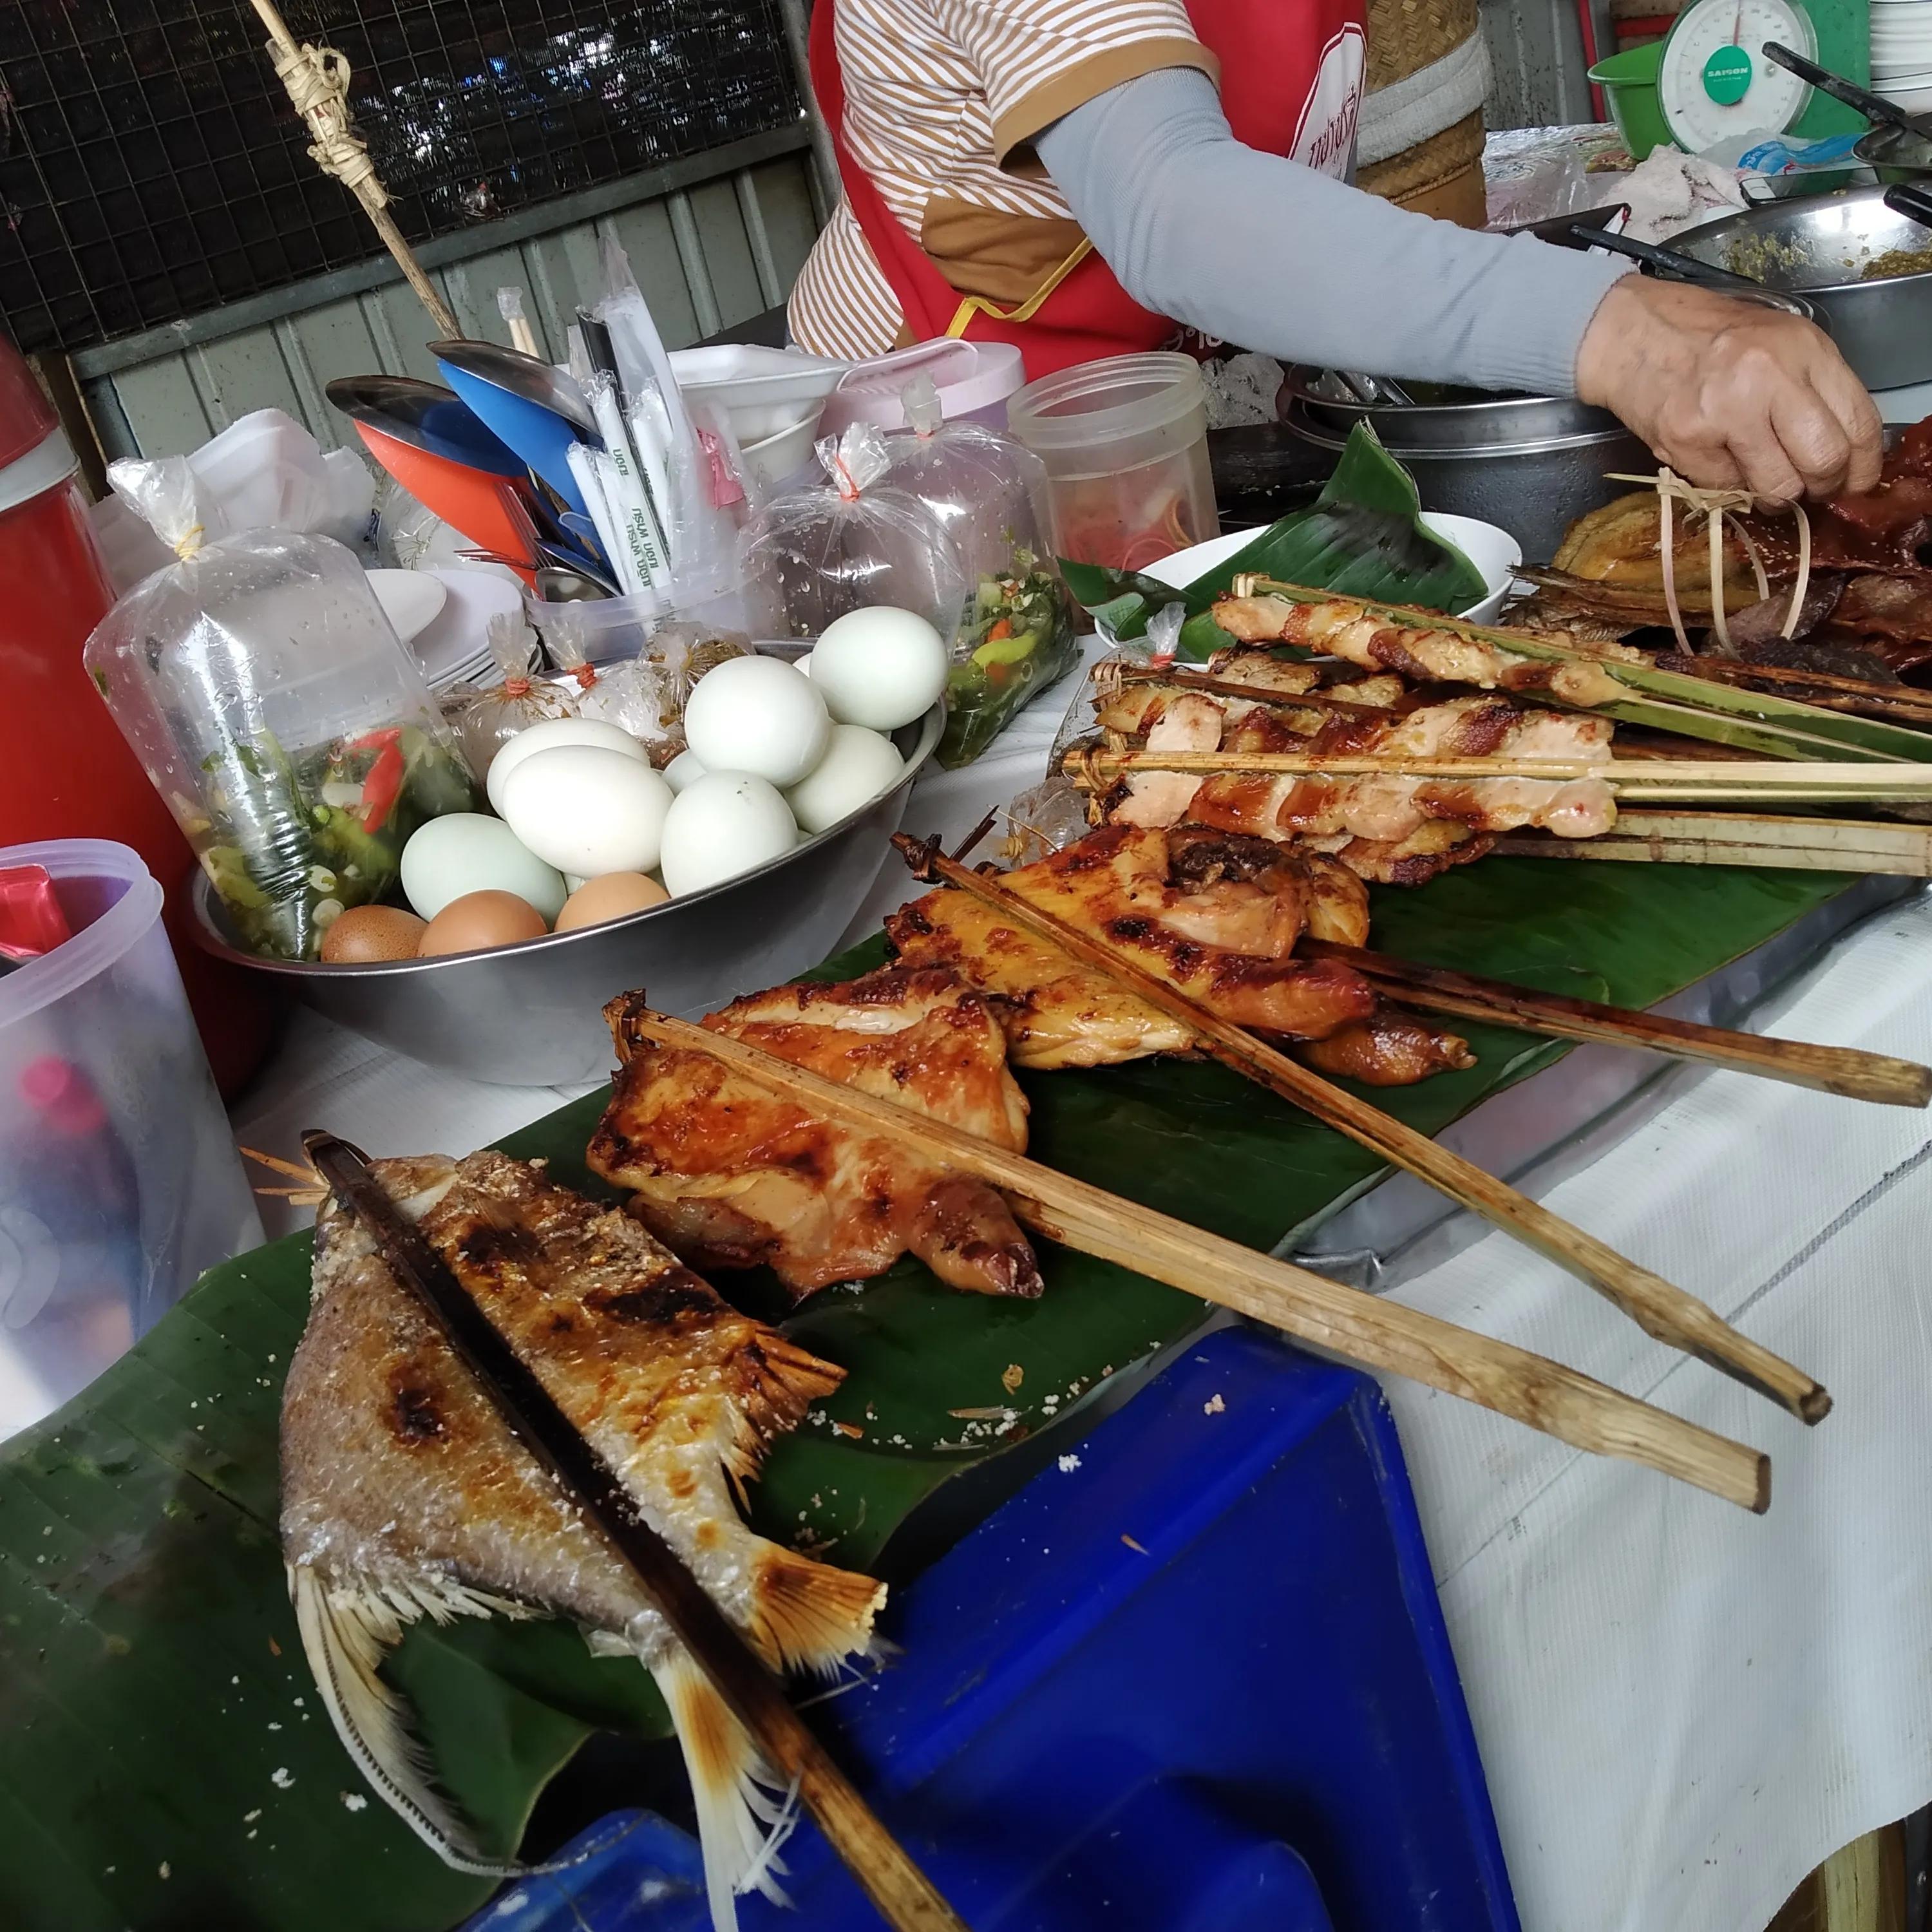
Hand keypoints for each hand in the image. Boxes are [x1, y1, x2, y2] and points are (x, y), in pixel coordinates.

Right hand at [1575, 275, 1883, 501]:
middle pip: (1824, 460)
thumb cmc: (1712, 338)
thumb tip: (1844, 452)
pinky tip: (1721, 459)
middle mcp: (1768, 379)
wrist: (1635, 335)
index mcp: (1803, 350)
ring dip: (1778, 494)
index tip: (1855, 480)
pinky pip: (1727, 488)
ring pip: (1777, 487)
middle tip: (1814, 488)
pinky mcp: (1686, 442)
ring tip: (1766, 478)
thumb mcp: (1781, 343)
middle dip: (1824, 485)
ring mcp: (1724, 414)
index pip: (1858, 423)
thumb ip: (1816, 388)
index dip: (1862, 466)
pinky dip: (1730, 484)